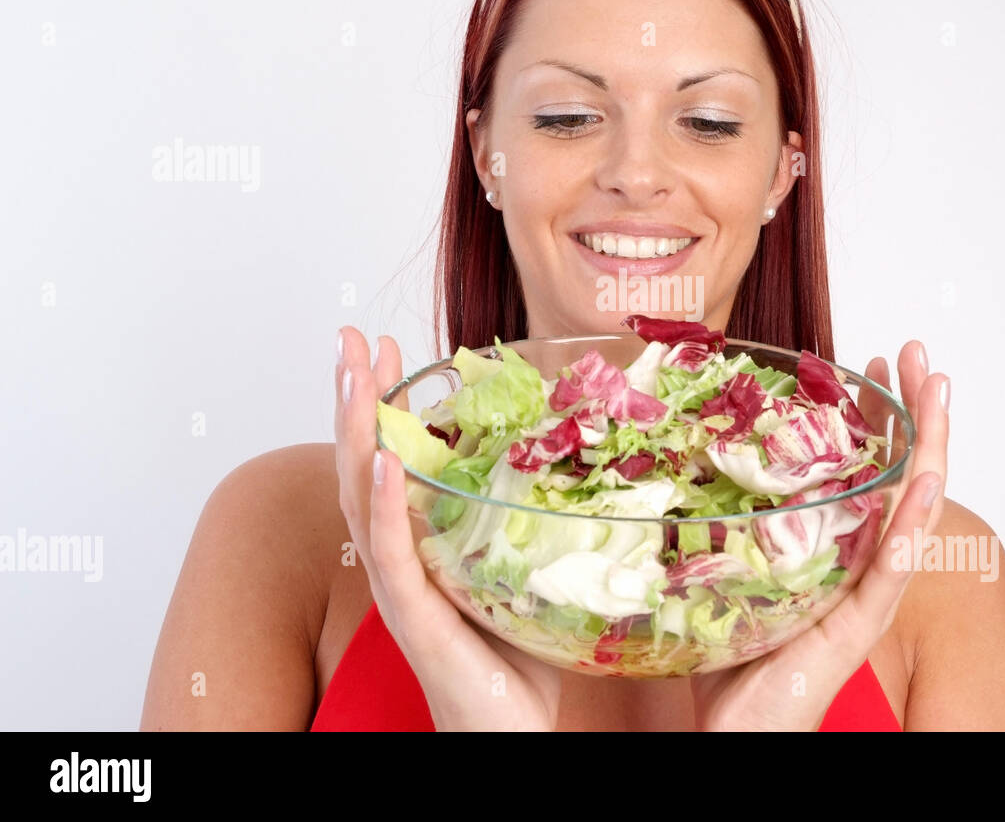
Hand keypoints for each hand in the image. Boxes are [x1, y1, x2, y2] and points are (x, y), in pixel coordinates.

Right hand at [334, 326, 563, 729]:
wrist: (512, 734)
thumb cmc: (520, 658)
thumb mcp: (531, 569)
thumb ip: (541, 519)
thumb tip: (588, 460)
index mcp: (423, 542)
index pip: (392, 458)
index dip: (385, 402)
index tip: (386, 347)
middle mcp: (401, 558)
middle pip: (363, 463)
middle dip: (355, 397)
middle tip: (349, 336)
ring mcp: (401, 587)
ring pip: (363, 498)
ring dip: (357, 432)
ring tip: (352, 375)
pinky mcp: (415, 619)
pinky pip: (394, 555)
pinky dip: (384, 506)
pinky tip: (382, 461)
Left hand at [689, 340, 948, 730]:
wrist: (733, 732)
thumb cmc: (724, 655)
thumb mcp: (715, 565)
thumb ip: (711, 518)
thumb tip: (675, 457)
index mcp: (824, 545)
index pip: (858, 466)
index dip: (868, 415)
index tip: (866, 364)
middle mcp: (852, 563)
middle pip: (894, 475)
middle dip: (909, 412)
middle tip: (916, 353)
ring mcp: (861, 594)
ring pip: (907, 511)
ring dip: (927, 447)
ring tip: (938, 393)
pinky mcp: (856, 628)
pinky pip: (889, 572)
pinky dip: (911, 526)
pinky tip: (928, 483)